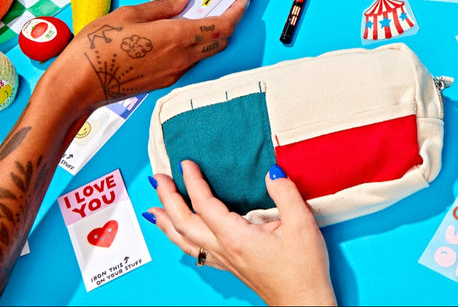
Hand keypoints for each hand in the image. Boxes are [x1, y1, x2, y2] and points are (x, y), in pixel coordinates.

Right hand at [41, 0, 246, 112]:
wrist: (78, 85)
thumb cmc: (97, 49)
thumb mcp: (128, 15)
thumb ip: (161, 7)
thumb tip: (182, 0)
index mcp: (177, 37)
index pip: (221, 26)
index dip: (236, 13)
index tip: (242, 2)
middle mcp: (181, 58)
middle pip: (219, 41)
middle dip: (227, 24)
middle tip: (225, 8)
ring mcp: (173, 73)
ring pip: (204, 53)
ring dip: (209, 37)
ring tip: (199, 19)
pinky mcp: (163, 82)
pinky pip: (187, 62)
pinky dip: (192, 48)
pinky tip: (177, 37)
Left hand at [147, 161, 336, 305]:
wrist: (303, 301)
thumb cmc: (303, 269)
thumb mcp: (302, 225)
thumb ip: (285, 194)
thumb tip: (272, 172)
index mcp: (236, 237)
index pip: (204, 205)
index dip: (193, 182)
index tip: (185, 164)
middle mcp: (224, 249)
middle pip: (184, 223)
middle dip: (168, 199)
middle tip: (159, 179)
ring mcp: (225, 260)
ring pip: (184, 240)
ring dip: (167, 222)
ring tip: (153, 210)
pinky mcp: (231, 266)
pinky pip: (196, 252)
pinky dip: (180, 240)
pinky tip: (180, 237)